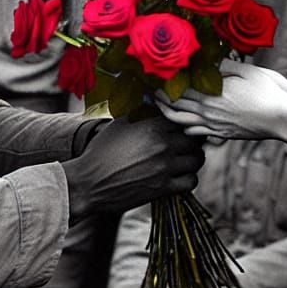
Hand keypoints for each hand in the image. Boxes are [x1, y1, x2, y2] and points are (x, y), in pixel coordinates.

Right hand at [63, 116, 203, 222]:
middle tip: (187, 142)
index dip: (186, 122)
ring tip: (184, 158)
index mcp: (153, 126)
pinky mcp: (163, 188)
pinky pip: (191, 181)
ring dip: (193, 158)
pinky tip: (179, 175)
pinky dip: (189, 178)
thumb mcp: (120, 123)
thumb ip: (141, 110)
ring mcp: (165, 167)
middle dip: (193, 140)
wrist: (89, 183)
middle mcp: (163, 145)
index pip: (185, 118)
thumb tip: (156, 99)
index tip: (184, 126)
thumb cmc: (102, 151)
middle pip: (195, 139)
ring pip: (197, 159)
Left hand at [156, 59, 286, 139]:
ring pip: (181, 121)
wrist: (281, 117)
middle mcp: (208, 110)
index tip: (154, 76)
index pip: (180, 87)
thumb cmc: (267, 91)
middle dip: (159, 97)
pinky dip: (183, 127)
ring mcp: (213, 124)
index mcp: (212, 93)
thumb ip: (224, 65)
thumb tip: (209, 59)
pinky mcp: (221, 133)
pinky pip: (195, 132)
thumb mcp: (246, 70)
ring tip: (158, 106)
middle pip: (175, 104)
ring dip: (166, 113)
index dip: (165, 81)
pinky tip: (180, 123)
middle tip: (148, 90)